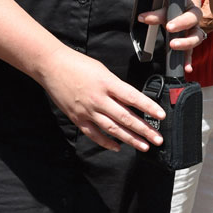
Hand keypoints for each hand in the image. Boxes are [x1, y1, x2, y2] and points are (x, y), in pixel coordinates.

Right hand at [39, 44, 164, 151]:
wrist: (52, 66)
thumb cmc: (78, 64)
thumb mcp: (103, 71)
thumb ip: (117, 87)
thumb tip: (131, 101)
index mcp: (107, 83)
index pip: (133, 97)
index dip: (149, 107)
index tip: (161, 116)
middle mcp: (99, 99)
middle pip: (126, 118)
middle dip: (144, 130)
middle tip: (158, 139)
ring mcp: (87, 111)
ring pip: (113, 129)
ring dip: (130, 139)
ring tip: (144, 146)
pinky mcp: (77, 118)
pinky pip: (94, 134)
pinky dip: (106, 143)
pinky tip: (117, 147)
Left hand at [122, 0, 204, 74]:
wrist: (178, 5)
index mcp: (183, 1)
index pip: (173, 5)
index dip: (158, 12)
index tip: (143, 17)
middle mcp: (191, 16)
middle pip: (191, 18)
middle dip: (181, 23)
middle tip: (168, 28)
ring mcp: (193, 30)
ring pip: (197, 36)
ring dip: (187, 42)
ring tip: (174, 46)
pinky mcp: (190, 42)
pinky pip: (192, 52)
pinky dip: (190, 60)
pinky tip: (187, 68)